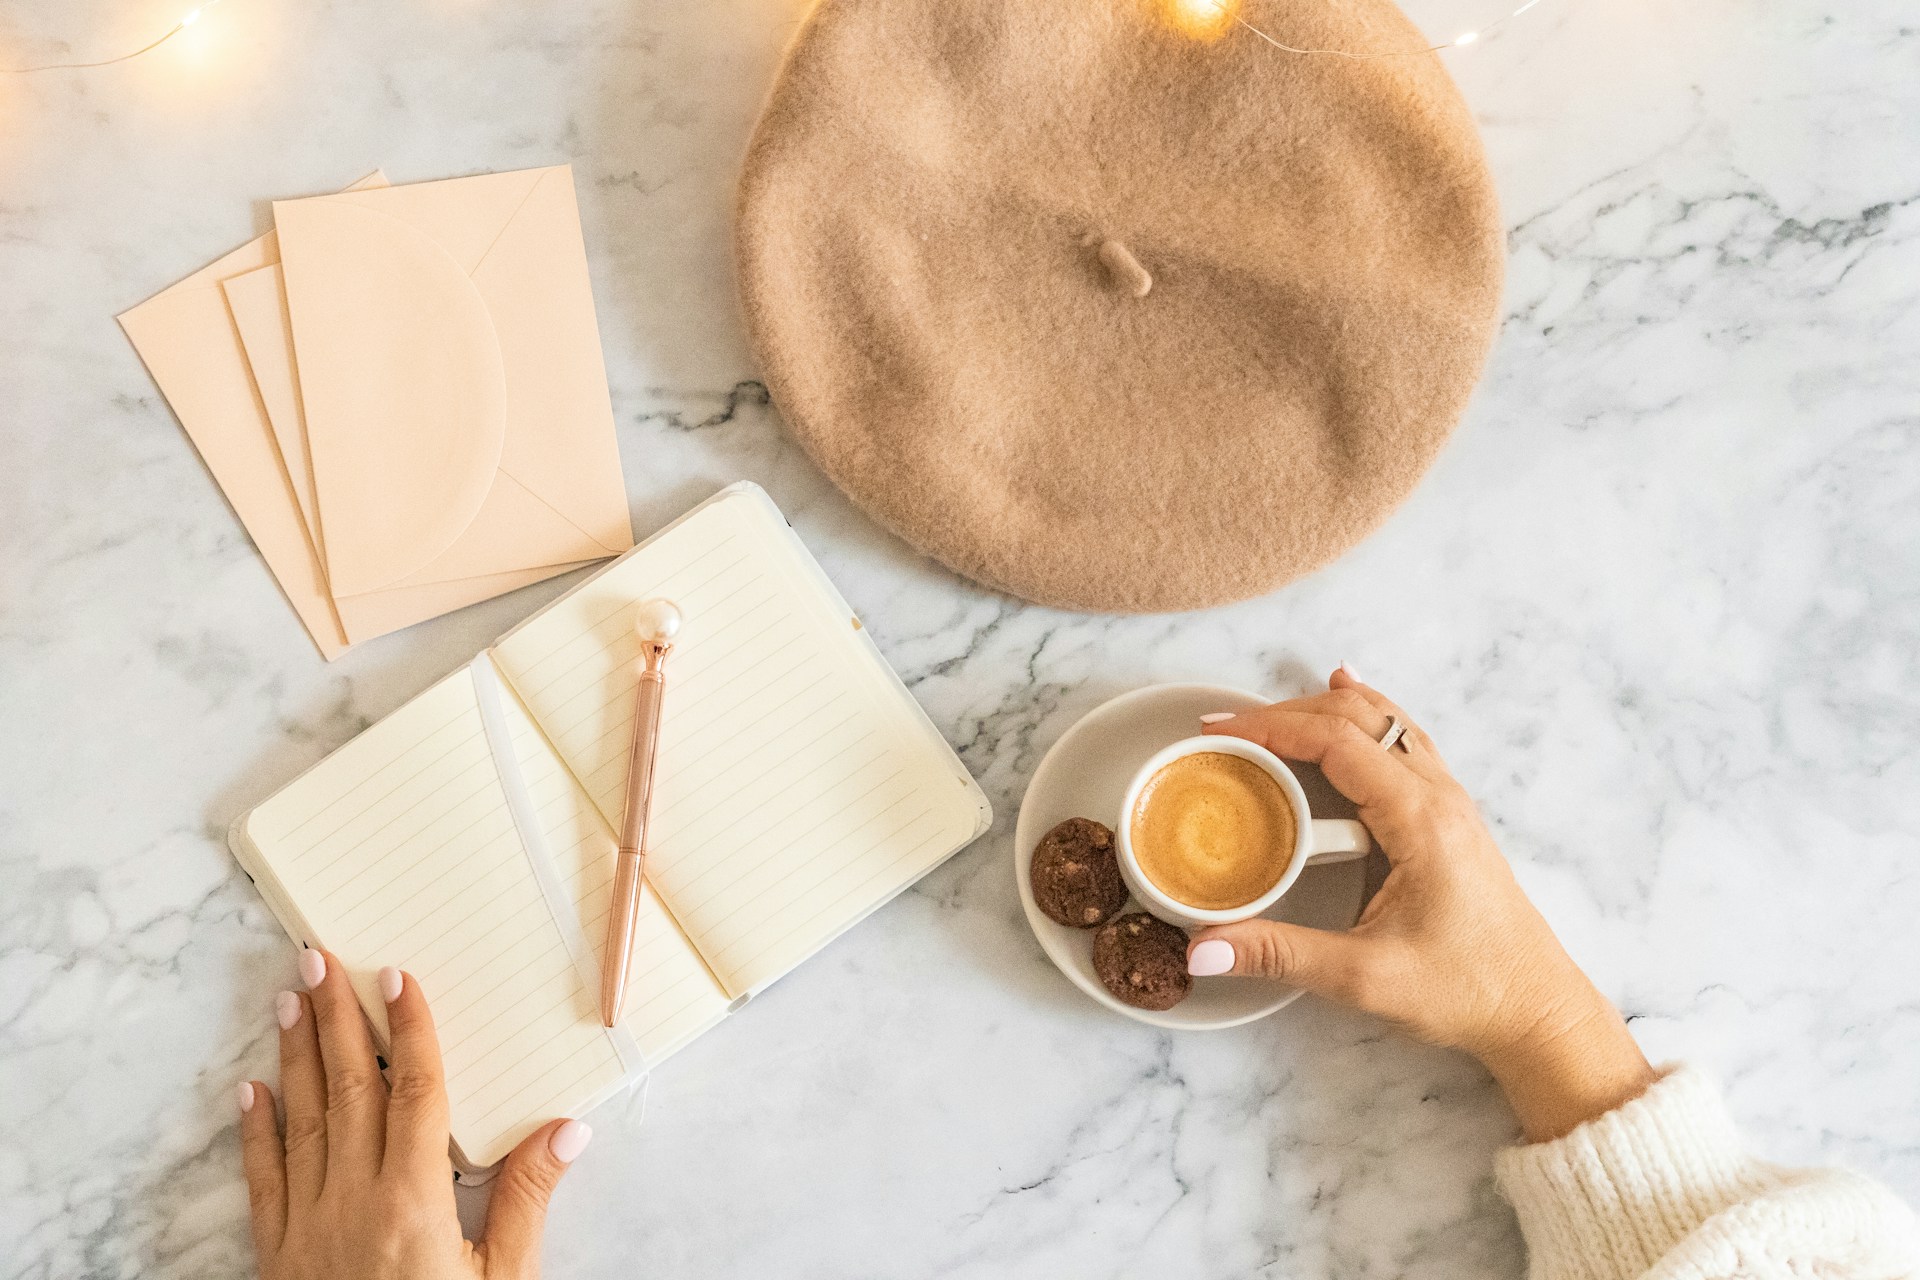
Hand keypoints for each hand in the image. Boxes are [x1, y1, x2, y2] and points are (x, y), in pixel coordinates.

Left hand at [237, 949, 592, 1279]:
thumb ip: (525, 1204)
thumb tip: (565, 1131)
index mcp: (414, 1201)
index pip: (415, 1094)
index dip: (411, 1031)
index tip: (399, 978)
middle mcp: (353, 1201)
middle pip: (349, 1091)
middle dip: (338, 1020)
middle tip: (322, 958)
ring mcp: (308, 1227)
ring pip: (301, 1122)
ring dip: (296, 1056)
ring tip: (292, 998)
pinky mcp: (279, 1257)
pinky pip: (264, 1179)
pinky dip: (256, 1131)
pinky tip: (250, 1090)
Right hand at [1187, 669, 1655, 1140]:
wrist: (1538, 1012)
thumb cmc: (1468, 992)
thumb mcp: (1363, 978)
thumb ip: (1278, 955)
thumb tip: (1202, 948)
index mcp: (1419, 820)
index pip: (1335, 742)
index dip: (1271, 727)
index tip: (1219, 732)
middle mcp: (1439, 797)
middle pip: (1358, 718)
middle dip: (1287, 712)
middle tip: (1226, 727)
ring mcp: (1450, 802)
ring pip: (1385, 722)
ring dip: (1323, 709)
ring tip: (1267, 713)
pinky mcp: (1451, 819)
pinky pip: (1406, 742)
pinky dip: (1366, 716)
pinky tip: (1351, 699)